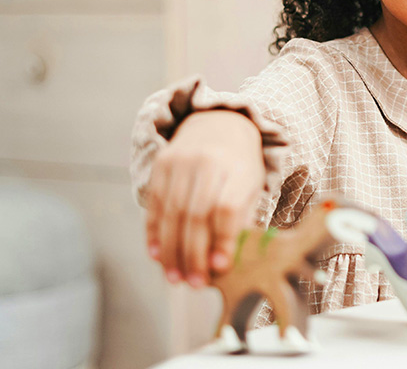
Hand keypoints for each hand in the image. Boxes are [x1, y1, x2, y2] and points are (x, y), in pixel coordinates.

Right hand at [144, 110, 265, 287]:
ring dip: (171, 250)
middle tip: (194, 283)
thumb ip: (241, 219)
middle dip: (193, 254)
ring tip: (175, 277)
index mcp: (239, 168)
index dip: (222, 240)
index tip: (219, 268)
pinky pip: (155, 204)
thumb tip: (225, 262)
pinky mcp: (161, 163)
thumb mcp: (252, 186)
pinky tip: (157, 255)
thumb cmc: (240, 164)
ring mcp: (181, 161)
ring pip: (172, 213)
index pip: (227, 208)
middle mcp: (208, 162)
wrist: (219, 122)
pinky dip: (153, 233)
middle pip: (196, 214)